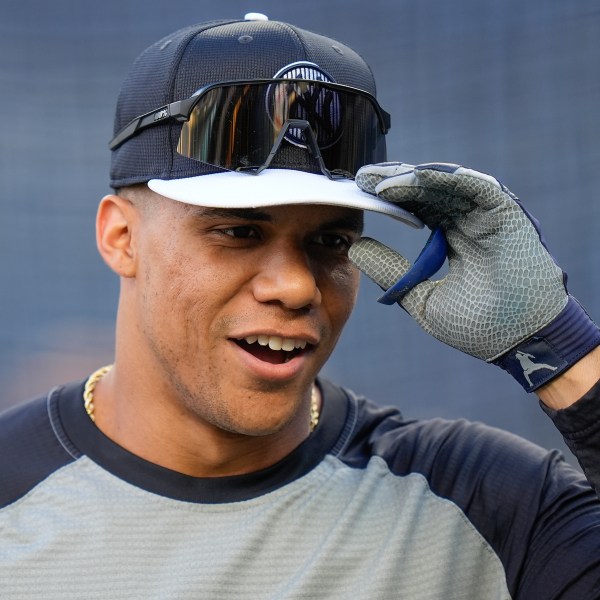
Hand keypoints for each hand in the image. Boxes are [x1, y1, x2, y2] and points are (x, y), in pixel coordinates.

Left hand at [349, 162, 599, 390]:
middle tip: (363, 177)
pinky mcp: (507, 215)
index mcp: (452, 239)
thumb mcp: (420, 296)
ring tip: (381, 182)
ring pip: (447, 186)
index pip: (417, 208)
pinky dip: (448, 180)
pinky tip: (416, 178)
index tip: (360, 192)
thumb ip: (391, 271)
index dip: (390, 198)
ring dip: (413, 180)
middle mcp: (469, 222)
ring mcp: (488, 217)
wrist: (518, 341)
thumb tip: (356, 247)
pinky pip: (477, 189)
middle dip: (395, 181)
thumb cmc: (477, 326)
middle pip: (428, 191)